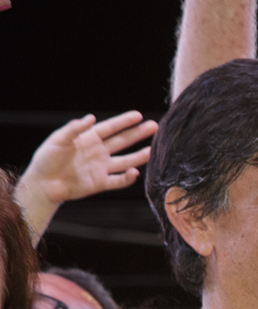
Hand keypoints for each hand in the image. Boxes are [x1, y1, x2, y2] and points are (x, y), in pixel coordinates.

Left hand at [15, 111, 157, 238]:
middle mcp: (98, 152)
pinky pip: (118, 181)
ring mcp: (100, 167)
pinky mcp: (100, 183)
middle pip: (122, 141)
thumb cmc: (46, 159)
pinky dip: (128, 178)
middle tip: (154, 127)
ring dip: (139, 156)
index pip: (110, 127)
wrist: (43, 184)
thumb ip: (75, 129)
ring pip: (125, 161)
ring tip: (152, 151)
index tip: (138, 115)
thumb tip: (92, 117)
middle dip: (138, 134)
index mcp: (88, 138)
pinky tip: (135, 172)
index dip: (124, 122)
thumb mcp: (58, 140)